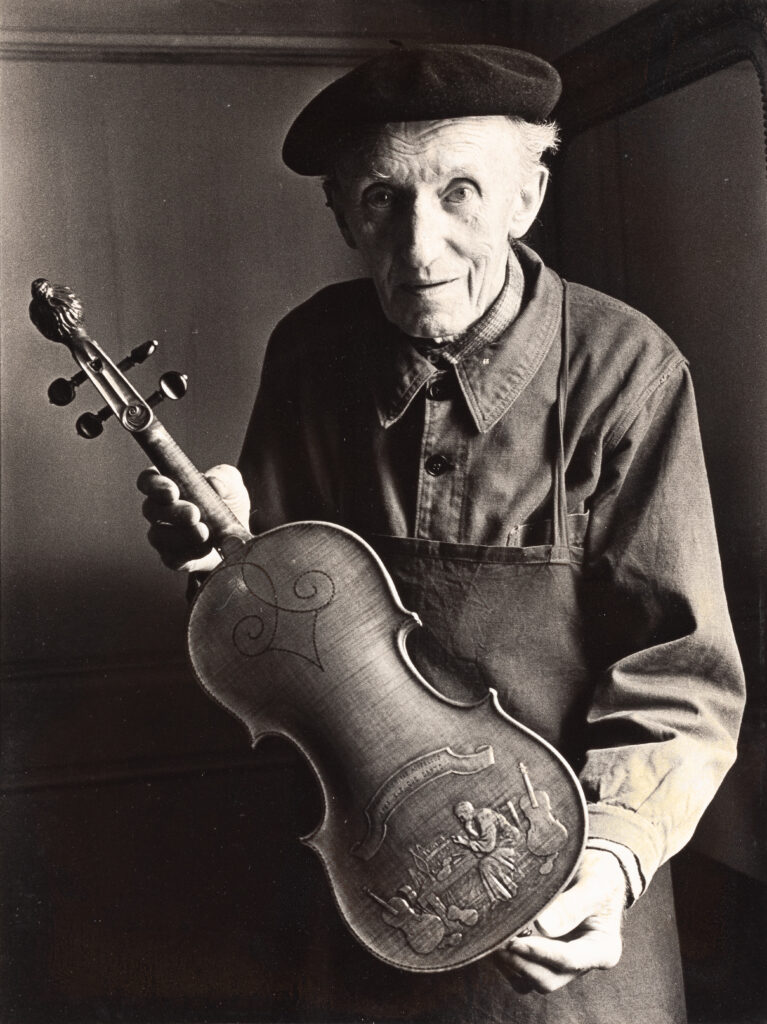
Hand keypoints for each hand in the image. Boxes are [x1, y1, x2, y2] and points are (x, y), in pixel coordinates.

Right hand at [137, 463, 249, 572]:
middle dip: (172, 511)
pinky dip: (189, 552)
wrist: (240, 534)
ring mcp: (164, 536)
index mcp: (167, 485)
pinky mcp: (173, 558)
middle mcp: (160, 510)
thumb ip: (223, 477)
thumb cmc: (229, 500)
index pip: (148, 480)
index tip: (172, 491)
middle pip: (150, 509)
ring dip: (181, 534)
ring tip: (204, 532)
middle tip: (194, 514)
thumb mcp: (231, 482)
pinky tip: (206, 547)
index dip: (154, 485)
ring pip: (158, 535)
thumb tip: (214, 484)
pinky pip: (172, 558)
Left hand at [495, 848, 625, 993]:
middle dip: (521, 962)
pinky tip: (499, 940)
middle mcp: (583, 964)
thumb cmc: (599, 875)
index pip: (569, 960)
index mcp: (602, 950)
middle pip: (548, 979)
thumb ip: (571, 906)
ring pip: (531, 981)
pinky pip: (522, 974)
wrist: (594, 870)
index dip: (540, 952)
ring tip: (496, 939)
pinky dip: (508, 963)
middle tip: (500, 940)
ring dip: (512, 964)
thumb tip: (542, 926)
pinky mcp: (544, 960)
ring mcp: (562, 965)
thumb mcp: (593, 884)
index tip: (516, 942)